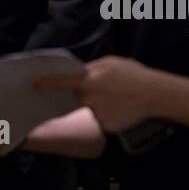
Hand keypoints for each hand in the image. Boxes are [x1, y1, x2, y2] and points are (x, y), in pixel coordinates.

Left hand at [35, 56, 158, 133]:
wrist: (155, 94)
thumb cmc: (133, 74)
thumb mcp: (111, 63)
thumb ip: (91, 68)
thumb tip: (78, 74)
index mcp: (89, 79)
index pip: (62, 82)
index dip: (46, 83)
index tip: (33, 85)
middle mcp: (89, 98)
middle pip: (78, 97)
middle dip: (86, 94)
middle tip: (105, 90)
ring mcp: (96, 114)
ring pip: (90, 109)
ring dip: (99, 105)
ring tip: (118, 99)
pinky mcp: (105, 126)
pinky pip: (101, 120)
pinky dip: (108, 116)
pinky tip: (121, 110)